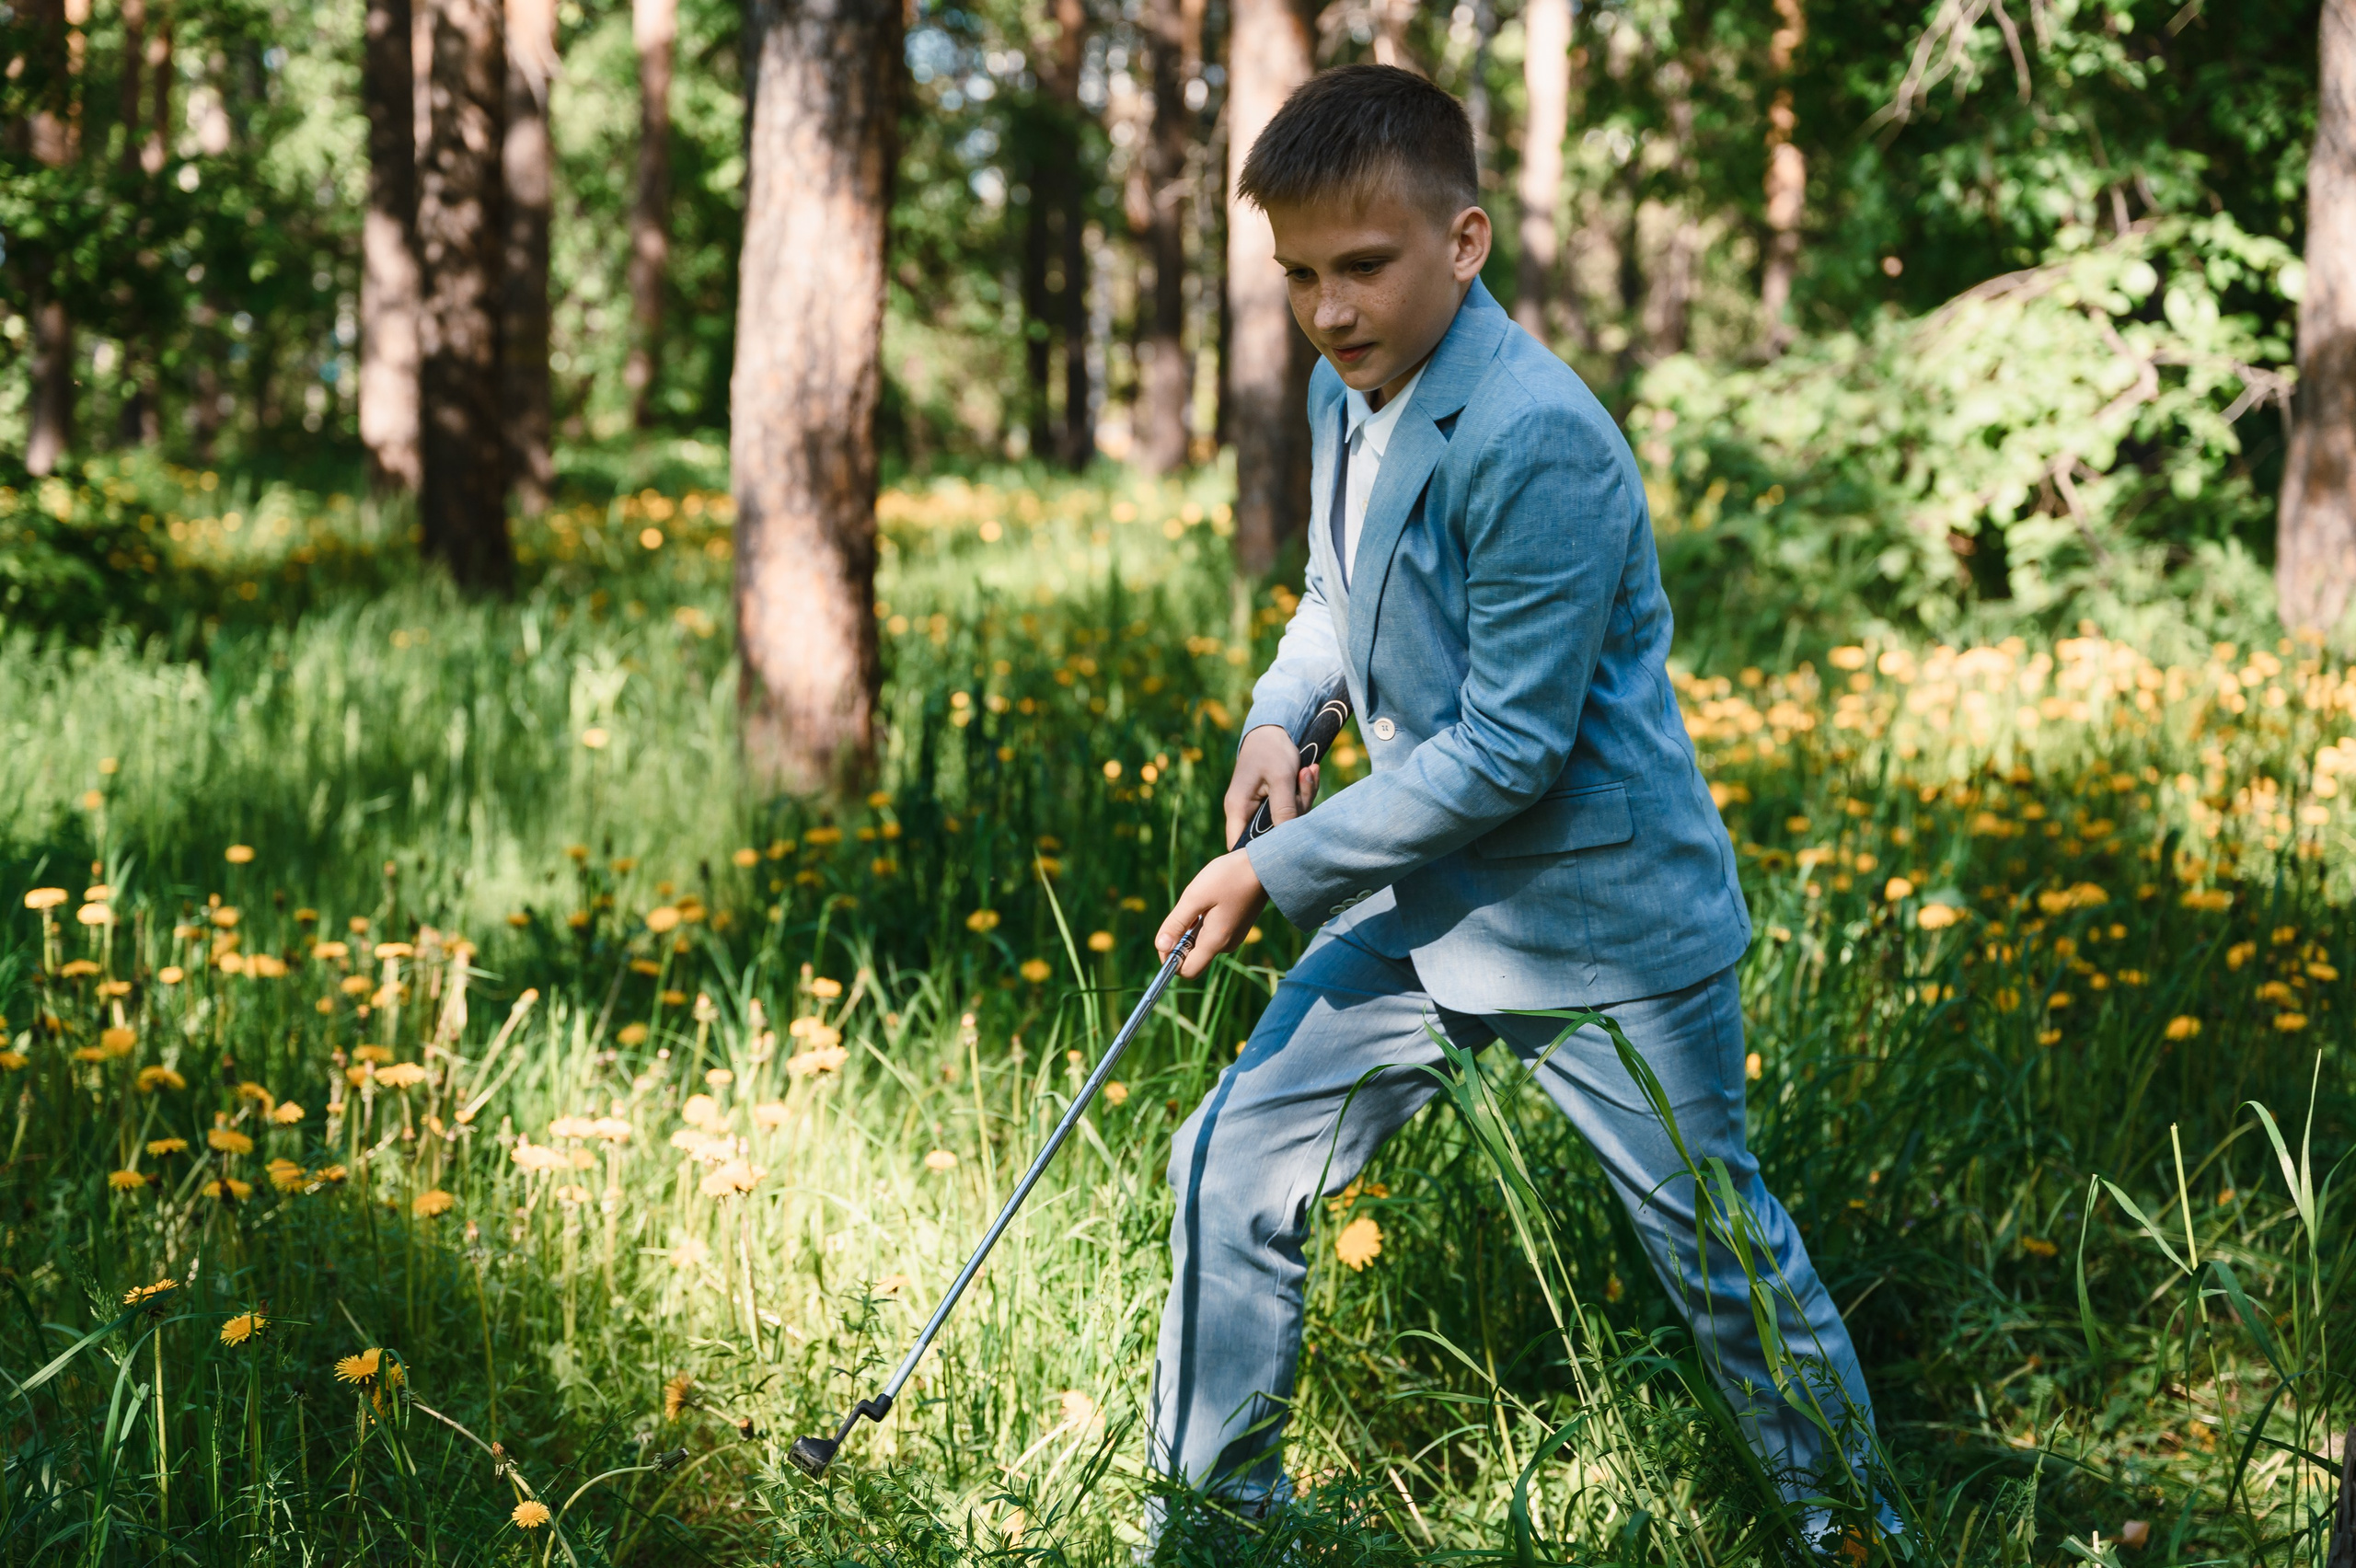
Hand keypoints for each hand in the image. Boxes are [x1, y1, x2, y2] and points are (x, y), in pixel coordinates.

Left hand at [1155, 850, 1267, 978]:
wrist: (1264, 865)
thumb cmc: (1228, 877)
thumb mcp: (1195, 896)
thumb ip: (1176, 924)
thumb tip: (1160, 947)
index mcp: (1215, 942)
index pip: (1188, 971)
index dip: (1170, 960)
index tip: (1166, 937)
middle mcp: (1225, 945)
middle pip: (1193, 956)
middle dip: (1181, 939)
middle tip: (1188, 909)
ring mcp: (1233, 937)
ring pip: (1201, 943)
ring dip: (1192, 927)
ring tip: (1203, 900)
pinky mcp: (1236, 928)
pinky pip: (1211, 933)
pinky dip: (1203, 921)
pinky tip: (1211, 900)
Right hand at [1225, 725, 1321, 847]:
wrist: (1273, 729)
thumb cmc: (1271, 750)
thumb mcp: (1281, 778)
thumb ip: (1284, 808)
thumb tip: (1287, 839)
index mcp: (1238, 808)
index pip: (1239, 846)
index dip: (1257, 854)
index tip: (1284, 849)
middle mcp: (1245, 812)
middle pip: (1271, 834)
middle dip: (1294, 815)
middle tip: (1304, 784)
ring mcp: (1259, 808)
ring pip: (1285, 821)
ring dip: (1302, 799)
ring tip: (1308, 771)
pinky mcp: (1273, 803)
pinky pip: (1291, 809)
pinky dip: (1303, 793)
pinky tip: (1308, 772)